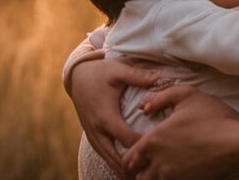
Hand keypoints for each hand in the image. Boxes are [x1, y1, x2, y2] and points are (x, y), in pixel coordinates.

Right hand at [69, 56, 161, 178]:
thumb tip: (161, 78)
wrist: (77, 75)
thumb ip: (139, 76)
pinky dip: (113, 162)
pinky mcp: (91, 134)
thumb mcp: (118, 70)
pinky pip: (102, 153)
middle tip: (148, 174)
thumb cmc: (100, 72)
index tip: (157, 150)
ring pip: (106, 157)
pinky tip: (125, 170)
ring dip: (121, 167)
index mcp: (105, 115)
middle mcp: (97, 128)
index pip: (125, 138)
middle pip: (114, 155)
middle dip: (130, 165)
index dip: (141, 146)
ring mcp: (92, 133)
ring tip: (137, 178)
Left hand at [123, 85, 238, 179]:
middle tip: (147, 167)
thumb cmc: (213, 117)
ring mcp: (173, 176)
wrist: (237, 143)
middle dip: (140, 172)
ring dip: (154, 178)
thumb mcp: (187, 95)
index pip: (129, 158)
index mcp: (154, 140)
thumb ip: (160, 97)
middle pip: (139, 176)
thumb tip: (143, 107)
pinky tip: (179, 173)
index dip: (130, 159)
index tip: (135, 158)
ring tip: (163, 171)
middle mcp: (159, 162)